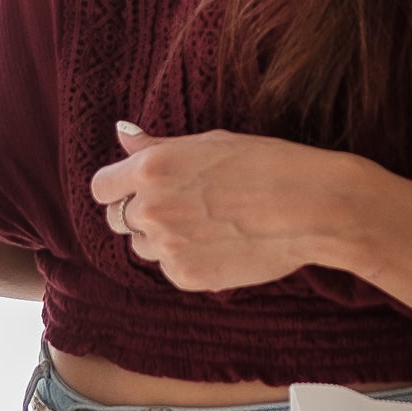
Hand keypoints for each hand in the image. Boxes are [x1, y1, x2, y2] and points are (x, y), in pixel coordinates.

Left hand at [88, 119, 364, 295]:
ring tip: (208, 225)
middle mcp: (151, 209)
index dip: (117, 189)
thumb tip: (121, 132)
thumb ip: (156, 145)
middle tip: (184, 206)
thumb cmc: (266, 164)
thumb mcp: (208, 143)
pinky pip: (170, 270)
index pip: (100, 188)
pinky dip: (187, 261)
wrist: (310, 208)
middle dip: (141, 213)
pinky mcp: (186, 277)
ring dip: (163, 239)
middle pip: (117, 220)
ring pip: (143, 247)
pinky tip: (221, 244)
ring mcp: (167, 247)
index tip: (137, 189)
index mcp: (151, 169)